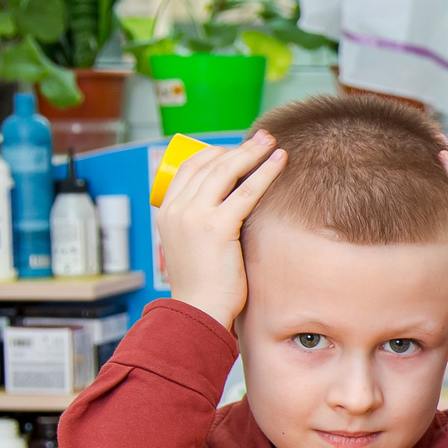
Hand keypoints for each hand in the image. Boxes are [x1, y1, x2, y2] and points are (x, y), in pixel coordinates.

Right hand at [160, 130, 284, 327]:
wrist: (199, 310)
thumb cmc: (204, 283)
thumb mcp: (192, 244)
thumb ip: (203, 221)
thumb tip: (232, 204)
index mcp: (167, 211)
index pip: (188, 167)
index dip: (215, 152)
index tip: (238, 148)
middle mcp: (177, 209)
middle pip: (209, 163)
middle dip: (238, 147)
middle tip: (263, 138)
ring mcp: (194, 216)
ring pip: (227, 171)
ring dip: (252, 152)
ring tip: (272, 143)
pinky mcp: (217, 226)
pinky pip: (246, 191)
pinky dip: (265, 172)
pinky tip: (280, 162)